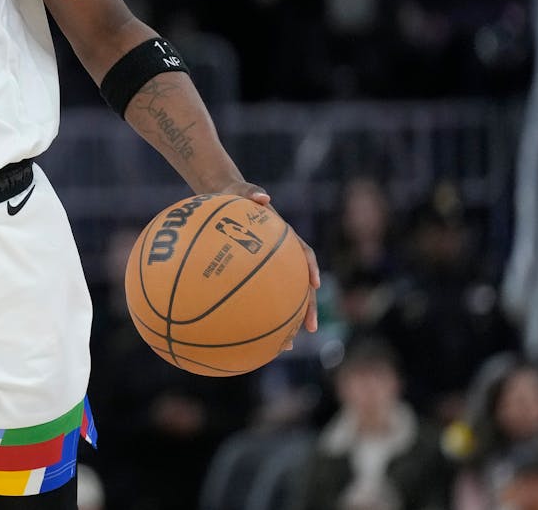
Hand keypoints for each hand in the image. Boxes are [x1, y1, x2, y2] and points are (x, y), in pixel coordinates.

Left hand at [219, 181, 320, 343]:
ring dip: (288, 322)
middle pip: (300, 285)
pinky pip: (258, 297)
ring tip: (286, 346)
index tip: (314, 283)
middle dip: (307, 307)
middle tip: (309, 329)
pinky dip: (257, 316)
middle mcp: (281, 256)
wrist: (223, 198)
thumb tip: (262, 197)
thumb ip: (252, 192)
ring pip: (283, 299)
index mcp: (283, 237)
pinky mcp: (253, 276)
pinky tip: (249, 337)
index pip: (303, 253)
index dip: (310, 267)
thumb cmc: (233, 195)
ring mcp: (269, 268)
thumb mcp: (241, 190)